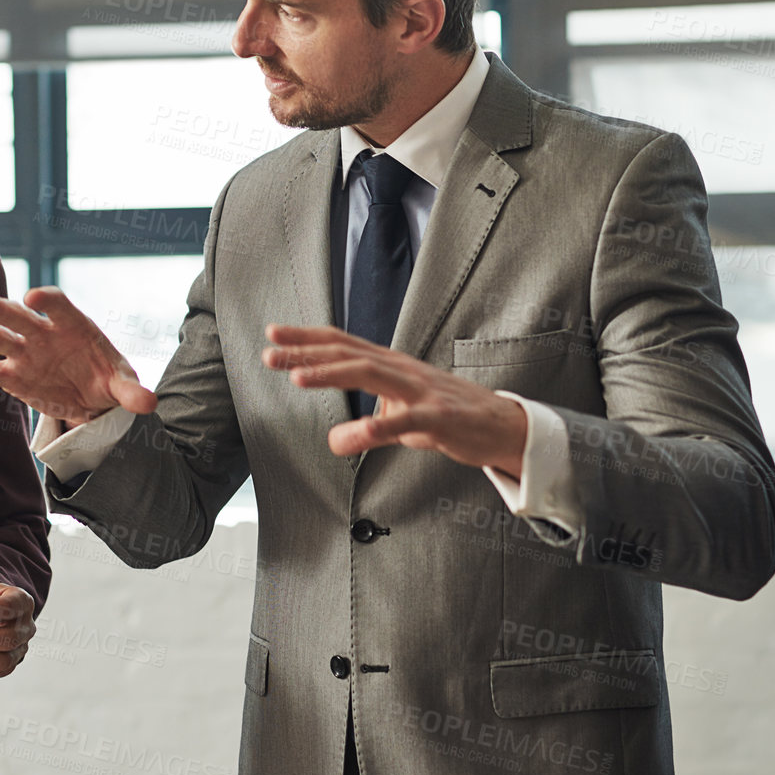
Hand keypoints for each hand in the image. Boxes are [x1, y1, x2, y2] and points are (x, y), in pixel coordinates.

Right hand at [0, 287, 155, 428]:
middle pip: (20, 316)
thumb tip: (150, 404)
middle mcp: (43, 333)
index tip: (35, 299)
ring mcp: (24, 353)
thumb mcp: (122, 384)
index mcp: (72, 324)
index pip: (58, 305)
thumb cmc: (107, 378)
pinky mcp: (11, 375)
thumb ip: (132, 392)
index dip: (47, 301)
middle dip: (3, 309)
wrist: (91, 396)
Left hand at [262, 324, 528, 476]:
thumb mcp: (401, 418)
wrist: (505, 427)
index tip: (273, 334)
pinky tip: (353, 435)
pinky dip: (379, 426)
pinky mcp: (441, 418)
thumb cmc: (449, 416)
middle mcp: (402, 370)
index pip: (343, 344)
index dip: (307, 338)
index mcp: (390, 366)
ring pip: (371, 374)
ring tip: (296, 378)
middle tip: (269, 354)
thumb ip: (366, 426)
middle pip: (348, 353)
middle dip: (306, 352)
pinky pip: (407, 421)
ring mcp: (422, 391)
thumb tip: (335, 440)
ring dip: (331, 374)